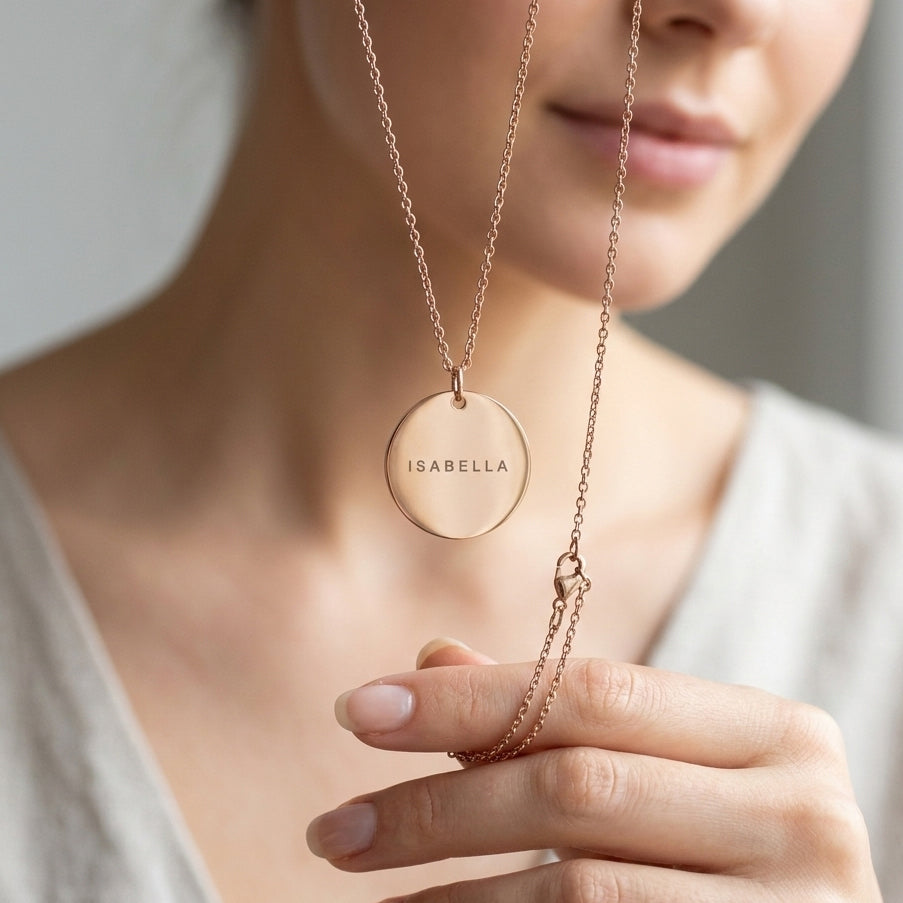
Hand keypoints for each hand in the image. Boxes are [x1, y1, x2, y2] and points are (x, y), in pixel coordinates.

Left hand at [307, 639, 881, 901]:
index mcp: (774, 732)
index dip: (469, 699)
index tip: (358, 712)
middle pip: (577, 785)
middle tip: (335, 829)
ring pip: (578, 884)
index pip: (596, 693)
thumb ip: (552, 714)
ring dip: (449, 890)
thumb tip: (432, 656)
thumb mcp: (654, 768)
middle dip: (437, 804)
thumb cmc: (719, 848)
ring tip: (367, 884)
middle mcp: (802, 813)